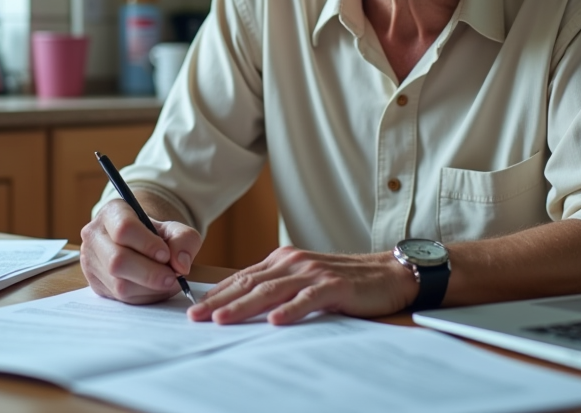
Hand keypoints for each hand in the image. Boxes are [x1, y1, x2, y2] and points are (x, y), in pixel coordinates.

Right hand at [80, 199, 201, 304]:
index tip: (166, 255)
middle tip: (172, 277)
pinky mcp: (95, 283)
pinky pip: (120, 298)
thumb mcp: (175, 229)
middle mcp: (95, 235)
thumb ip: (184, 240)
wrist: (140, 245)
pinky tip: (154, 288)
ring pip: (118, 284)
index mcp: (112, 212)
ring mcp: (90, 261)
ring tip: (166, 281)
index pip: (124, 229)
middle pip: (117, 261)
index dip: (147, 245)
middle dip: (150, 273)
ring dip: (149, 288)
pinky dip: (143, 297)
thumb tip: (181, 265)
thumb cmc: (156, 235)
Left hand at [187, 246, 417, 324]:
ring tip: (222, 320)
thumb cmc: (344, 281)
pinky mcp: (334, 286)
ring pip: (272, 290)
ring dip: (244, 306)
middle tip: (196, 317)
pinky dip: (290, 310)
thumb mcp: (304, 279)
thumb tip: (243, 303)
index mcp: (284, 259)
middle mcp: (294, 262)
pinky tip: (274, 321)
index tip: (194, 308)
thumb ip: (278, 286)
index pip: (243, 277)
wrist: (387, 274)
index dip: (217, 292)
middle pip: (251, 283)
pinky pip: (308, 299)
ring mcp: (313, 273)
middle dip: (220, 301)